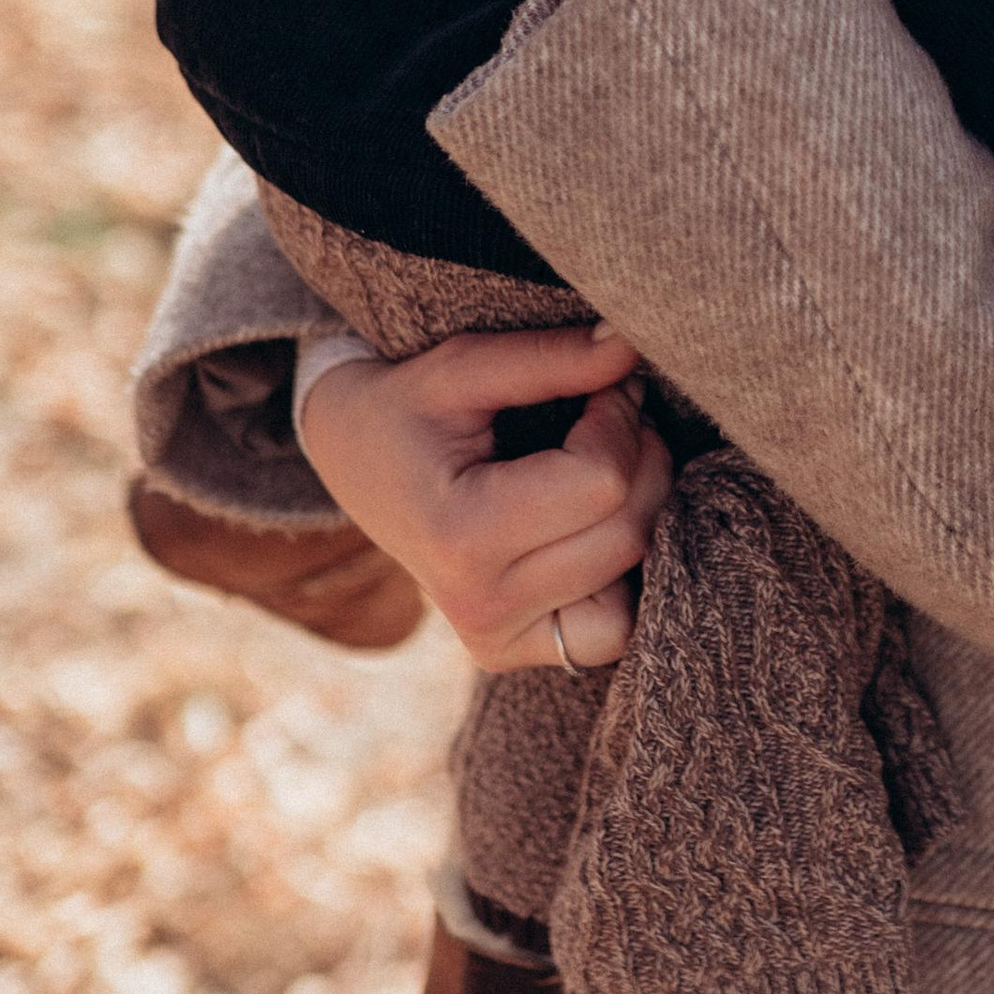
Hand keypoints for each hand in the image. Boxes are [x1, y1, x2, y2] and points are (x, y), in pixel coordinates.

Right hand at [296, 323, 669, 671]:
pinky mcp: (510, 652)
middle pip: (627, 534)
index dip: (619, 421)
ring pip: (633, 583)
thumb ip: (551, 357)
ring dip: (641, 513)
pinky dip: (624, 578)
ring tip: (603, 466)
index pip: (601, 483)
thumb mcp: (462, 367)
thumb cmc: (405, 407)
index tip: (603, 387)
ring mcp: (494, 639)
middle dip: (640, 459)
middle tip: (611, 414)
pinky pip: (613, 631)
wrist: (352, 460)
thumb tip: (632, 342)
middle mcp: (478, 605)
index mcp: (458, 535)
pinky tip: (594, 526)